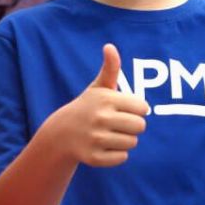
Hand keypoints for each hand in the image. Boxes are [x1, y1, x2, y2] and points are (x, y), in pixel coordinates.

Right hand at [46, 44, 149, 166]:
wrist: (61, 133)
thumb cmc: (88, 107)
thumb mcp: (98, 87)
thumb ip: (110, 68)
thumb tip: (110, 46)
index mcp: (106, 99)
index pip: (143, 108)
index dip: (136, 110)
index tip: (122, 109)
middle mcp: (101, 118)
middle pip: (140, 126)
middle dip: (132, 126)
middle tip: (117, 124)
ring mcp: (96, 139)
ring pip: (132, 143)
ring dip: (125, 140)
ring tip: (109, 135)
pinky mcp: (93, 157)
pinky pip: (122, 158)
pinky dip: (116, 155)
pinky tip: (103, 147)